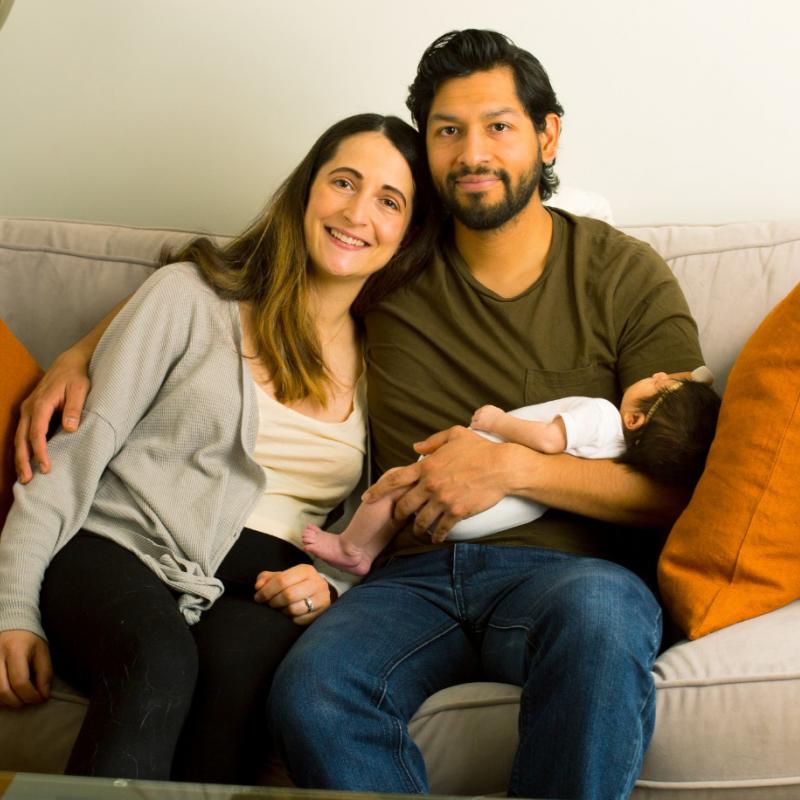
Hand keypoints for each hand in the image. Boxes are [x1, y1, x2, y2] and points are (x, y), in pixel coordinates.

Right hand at [0, 630, 51, 707]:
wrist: (11, 624)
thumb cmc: (29, 640)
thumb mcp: (42, 651)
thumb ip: (44, 673)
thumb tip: (44, 695)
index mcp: (15, 650)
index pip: (20, 681)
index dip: (31, 695)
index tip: (40, 698)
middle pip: (3, 690)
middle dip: (18, 701)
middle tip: (29, 700)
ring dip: (6, 702)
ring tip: (18, 698)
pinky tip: (7, 695)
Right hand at [14, 349, 91, 482]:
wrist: (69, 364)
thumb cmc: (76, 377)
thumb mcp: (80, 389)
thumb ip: (74, 408)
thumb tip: (69, 428)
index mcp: (41, 404)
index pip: (36, 433)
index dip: (40, 452)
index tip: (45, 468)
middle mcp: (29, 408)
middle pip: (21, 439)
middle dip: (23, 460)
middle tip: (27, 480)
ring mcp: (27, 410)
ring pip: (19, 438)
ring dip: (20, 457)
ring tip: (24, 477)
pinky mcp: (30, 412)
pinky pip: (23, 433)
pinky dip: (23, 448)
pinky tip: (27, 461)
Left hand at [254, 563, 333, 625]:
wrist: (318, 594)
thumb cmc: (295, 584)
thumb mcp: (282, 576)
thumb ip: (267, 578)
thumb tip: (258, 587)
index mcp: (305, 570)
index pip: (282, 580)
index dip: (267, 590)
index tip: (258, 597)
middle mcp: (317, 582)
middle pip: (289, 595)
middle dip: (274, 602)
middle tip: (269, 604)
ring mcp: (322, 598)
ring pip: (294, 609)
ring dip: (282, 611)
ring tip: (280, 608)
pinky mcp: (322, 613)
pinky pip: (300, 620)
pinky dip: (291, 619)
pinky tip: (290, 614)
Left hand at [363, 426, 512, 541]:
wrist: (502, 467)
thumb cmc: (480, 449)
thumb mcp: (455, 435)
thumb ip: (432, 441)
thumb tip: (415, 447)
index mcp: (426, 465)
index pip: (394, 479)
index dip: (377, 490)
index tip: (366, 498)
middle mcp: (430, 484)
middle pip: (404, 505)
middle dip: (398, 514)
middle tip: (398, 518)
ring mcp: (442, 500)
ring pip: (421, 520)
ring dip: (417, 527)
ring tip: (419, 530)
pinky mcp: (456, 512)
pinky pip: (440, 528)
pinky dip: (437, 535)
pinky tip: (437, 537)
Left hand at [471, 404, 504, 431]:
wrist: (502, 423)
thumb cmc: (504, 419)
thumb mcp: (500, 413)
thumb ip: (496, 413)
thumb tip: (497, 415)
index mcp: (487, 407)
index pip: (481, 410)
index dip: (480, 415)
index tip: (480, 418)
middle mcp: (482, 411)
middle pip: (476, 414)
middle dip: (476, 418)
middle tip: (477, 422)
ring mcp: (480, 417)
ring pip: (473, 419)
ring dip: (474, 422)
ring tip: (474, 426)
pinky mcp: (478, 423)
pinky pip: (473, 425)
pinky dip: (473, 427)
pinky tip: (473, 429)